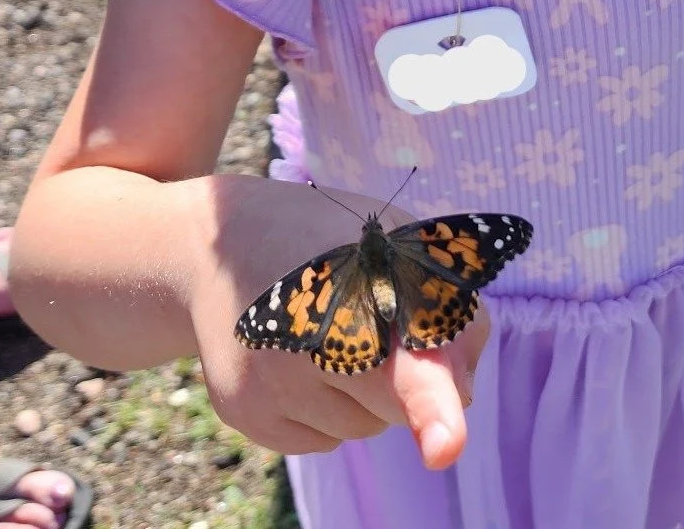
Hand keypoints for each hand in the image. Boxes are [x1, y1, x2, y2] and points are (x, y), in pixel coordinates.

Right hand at [189, 177, 486, 468]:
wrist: (221, 245)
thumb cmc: (330, 240)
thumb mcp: (396, 240)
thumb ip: (444, 303)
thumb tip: (461, 391)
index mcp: (355, 289)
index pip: (403, 357)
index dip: (430, 400)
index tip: (447, 444)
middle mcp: (305, 344)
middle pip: (398, 404)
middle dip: (408, 375)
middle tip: (379, 321)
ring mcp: (269, 384)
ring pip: (363, 428)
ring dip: (367, 395)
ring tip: (329, 332)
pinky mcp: (245, 414)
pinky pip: (323, 441)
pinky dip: (329, 410)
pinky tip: (301, 360)